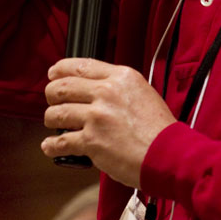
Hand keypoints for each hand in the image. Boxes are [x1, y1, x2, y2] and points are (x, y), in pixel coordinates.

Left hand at [42, 58, 175, 187]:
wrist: (170, 154)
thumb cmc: (160, 129)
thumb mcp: (142, 92)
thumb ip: (117, 87)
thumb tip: (94, 89)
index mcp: (120, 77)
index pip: (80, 65)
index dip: (60, 69)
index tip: (53, 73)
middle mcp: (106, 92)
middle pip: (62, 86)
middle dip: (51, 94)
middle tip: (52, 101)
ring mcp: (97, 116)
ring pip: (57, 113)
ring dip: (51, 119)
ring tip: (54, 124)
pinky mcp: (92, 141)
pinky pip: (61, 141)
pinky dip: (52, 145)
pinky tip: (50, 145)